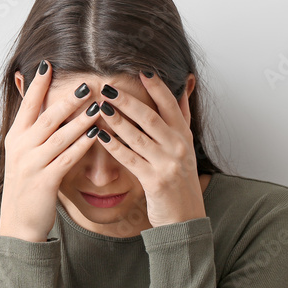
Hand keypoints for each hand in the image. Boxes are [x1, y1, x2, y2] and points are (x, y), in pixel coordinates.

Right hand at [0, 60, 100, 241]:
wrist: (19, 224)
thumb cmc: (26, 187)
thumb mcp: (22, 155)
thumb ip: (31, 129)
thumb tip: (37, 104)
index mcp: (15, 138)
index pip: (27, 105)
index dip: (37, 84)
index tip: (49, 63)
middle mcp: (21, 148)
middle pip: (47, 116)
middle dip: (68, 98)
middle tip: (87, 82)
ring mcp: (32, 165)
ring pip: (60, 135)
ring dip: (81, 118)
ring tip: (99, 104)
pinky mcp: (45, 181)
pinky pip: (67, 158)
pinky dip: (83, 144)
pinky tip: (98, 134)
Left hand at [94, 72, 206, 227]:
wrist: (186, 218)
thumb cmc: (181, 179)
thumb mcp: (187, 145)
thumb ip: (183, 116)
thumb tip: (185, 85)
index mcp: (184, 135)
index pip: (170, 104)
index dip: (156, 86)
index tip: (141, 69)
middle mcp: (178, 146)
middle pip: (150, 117)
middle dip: (128, 100)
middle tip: (108, 86)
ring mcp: (167, 164)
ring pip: (138, 136)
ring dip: (117, 120)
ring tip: (99, 107)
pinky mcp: (155, 181)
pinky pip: (130, 159)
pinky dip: (114, 146)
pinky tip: (100, 136)